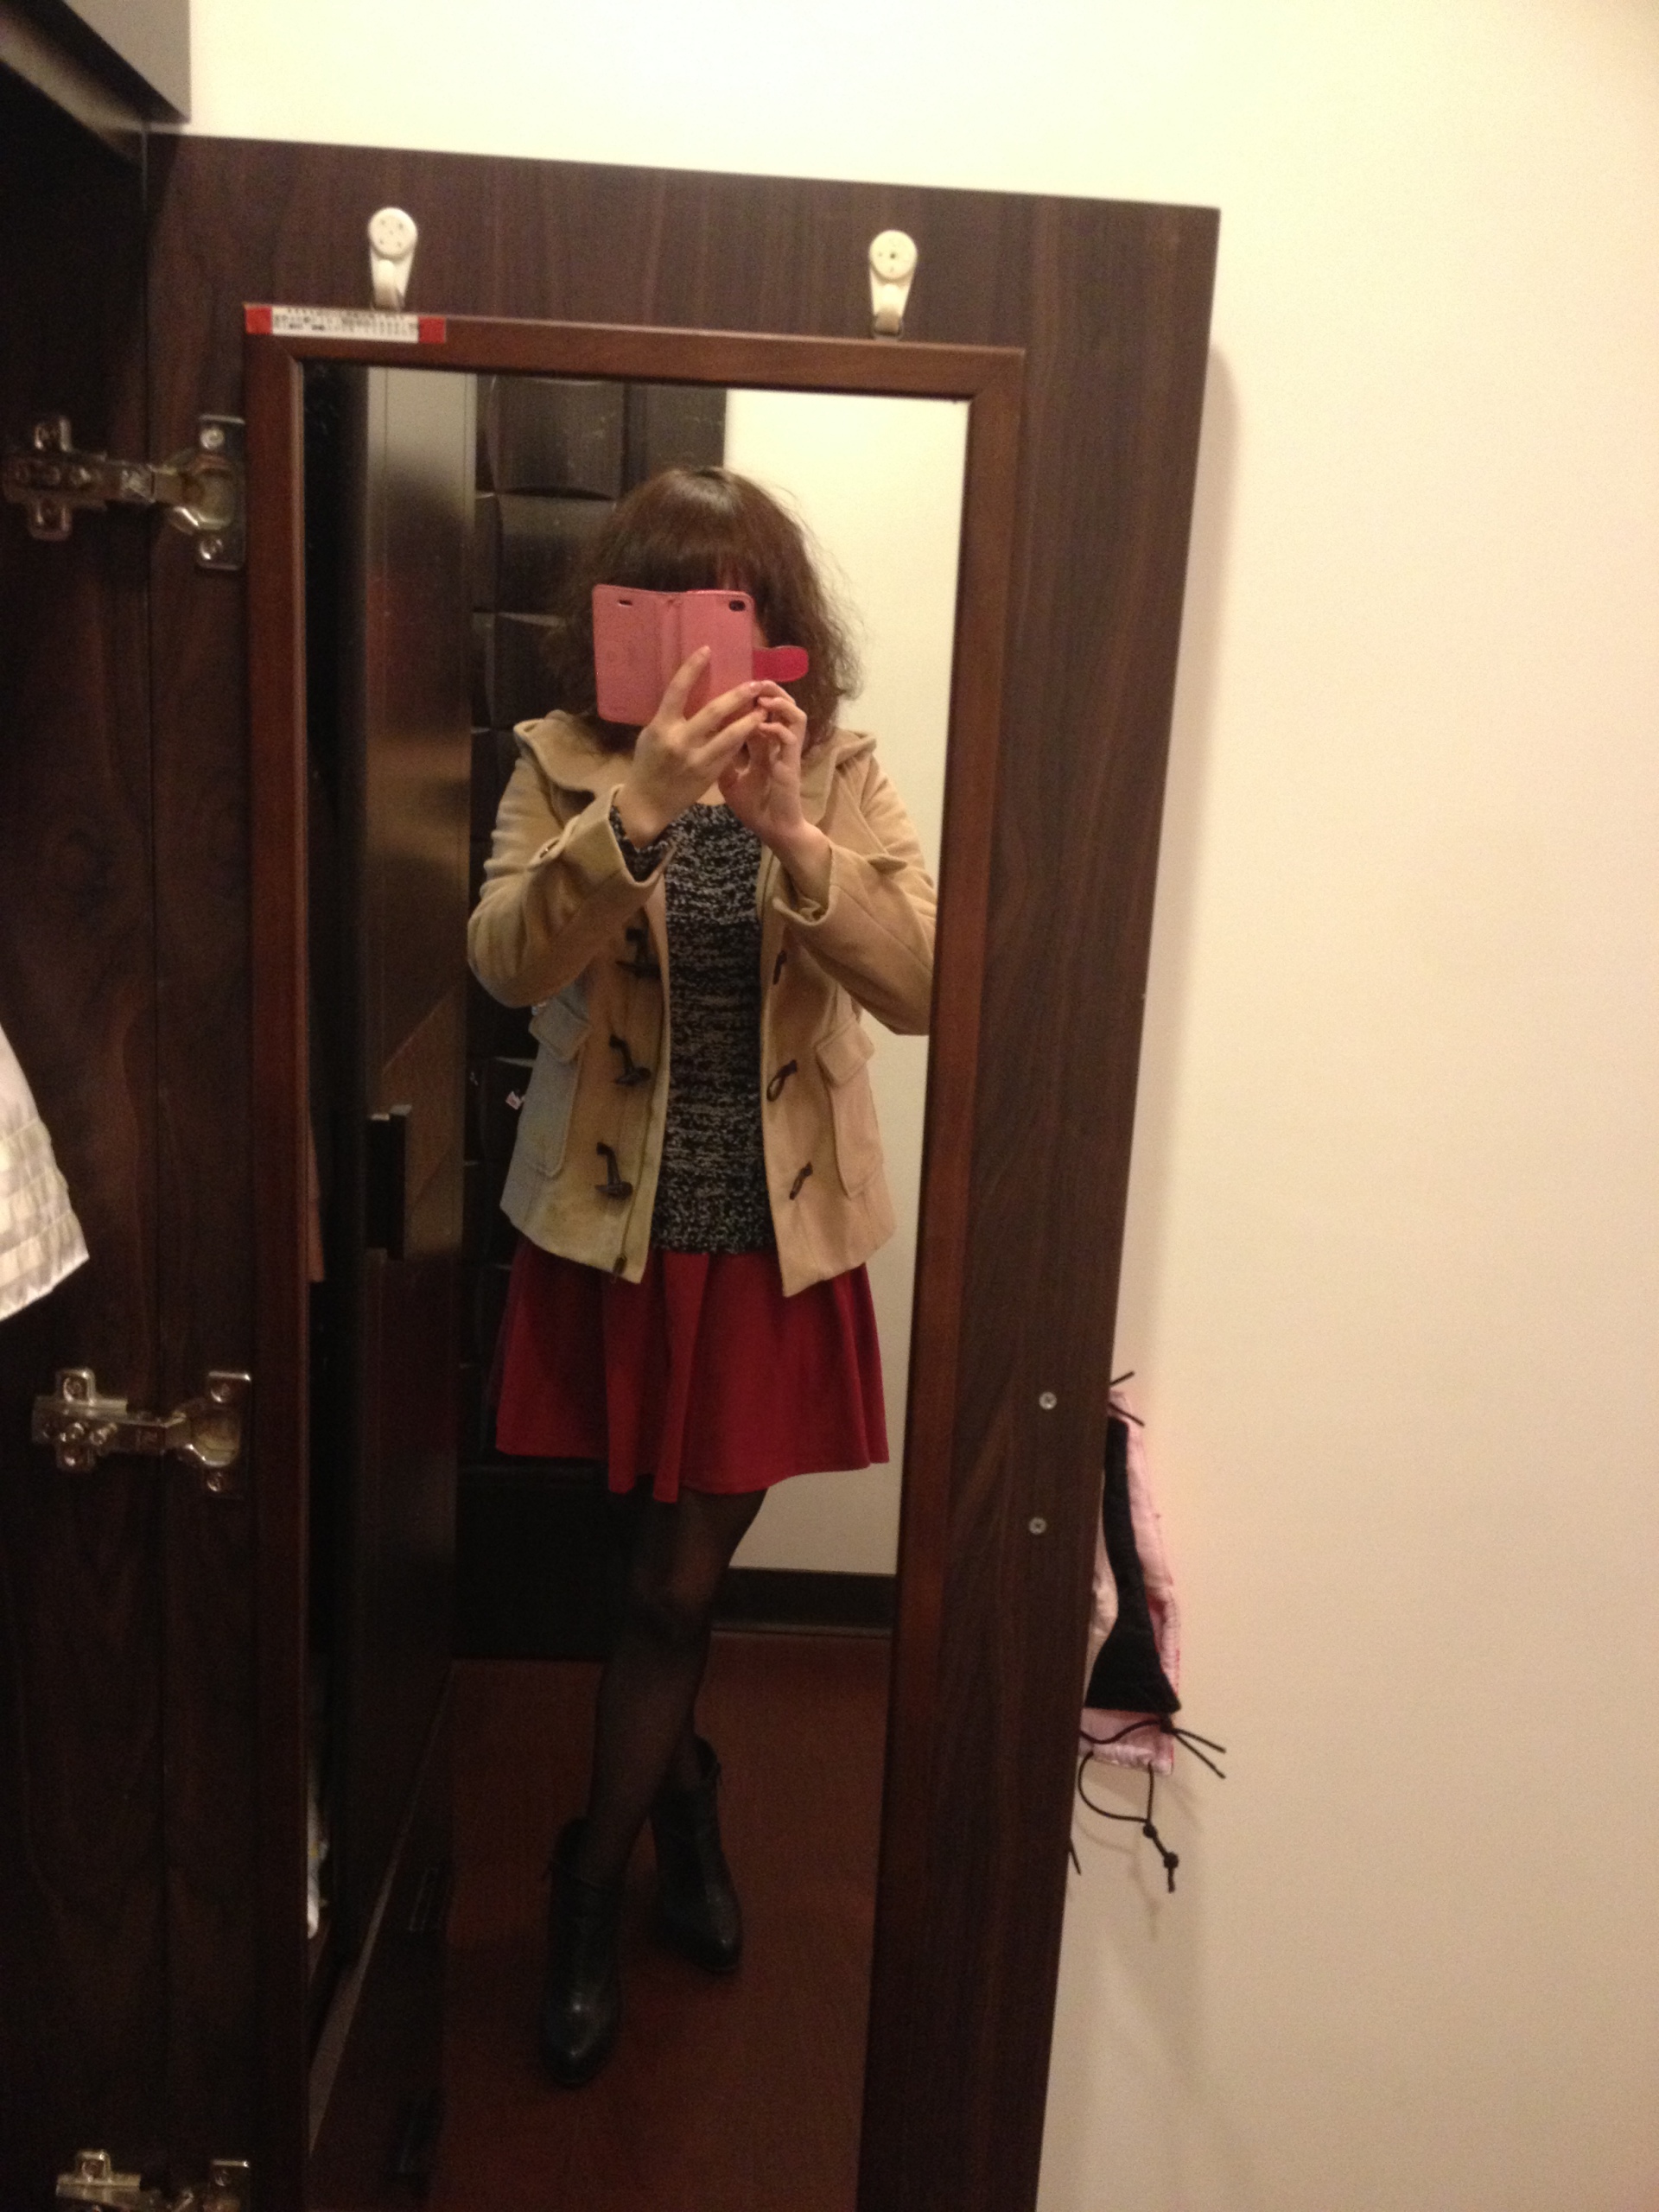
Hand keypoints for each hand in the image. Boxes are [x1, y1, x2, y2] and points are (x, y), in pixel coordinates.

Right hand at [614, 650, 766, 845]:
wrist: (648, 803)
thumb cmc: (647, 764)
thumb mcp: (651, 736)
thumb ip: (670, 718)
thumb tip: (690, 693)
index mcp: (660, 727)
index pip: (677, 690)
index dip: (692, 668)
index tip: (707, 650)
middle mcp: (679, 742)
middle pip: (713, 712)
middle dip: (737, 696)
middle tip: (754, 684)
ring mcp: (696, 760)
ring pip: (730, 735)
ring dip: (749, 720)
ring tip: (763, 709)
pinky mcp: (709, 775)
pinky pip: (731, 753)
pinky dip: (743, 740)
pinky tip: (753, 730)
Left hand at [720, 685, 831, 905]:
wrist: (773, 830)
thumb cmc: (754, 807)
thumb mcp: (728, 780)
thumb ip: (720, 759)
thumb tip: (699, 742)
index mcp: (763, 745)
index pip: (759, 713)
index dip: (751, 698)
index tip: (735, 682)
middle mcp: (776, 744)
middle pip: (781, 706)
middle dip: (770, 689)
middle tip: (755, 679)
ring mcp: (787, 752)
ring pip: (795, 715)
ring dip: (780, 702)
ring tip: (763, 696)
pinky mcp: (791, 763)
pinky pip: (791, 737)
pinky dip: (777, 727)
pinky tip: (762, 725)